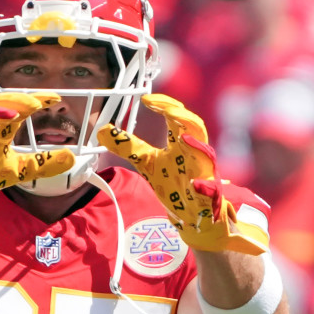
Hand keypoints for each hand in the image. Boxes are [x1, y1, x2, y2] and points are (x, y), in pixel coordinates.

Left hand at [97, 93, 267, 254]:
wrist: (191, 213)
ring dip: (198, 146)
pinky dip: (205, 186)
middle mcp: (195, 152)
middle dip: (182, 117)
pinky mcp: (209, 195)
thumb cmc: (174, 183)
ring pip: (206, 154)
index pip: (177, 117)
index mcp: (182, 142)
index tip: (146, 100)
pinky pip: (210, 189)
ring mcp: (204, 172)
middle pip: (195, 127)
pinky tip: (196, 184)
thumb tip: (103, 131)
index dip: (165, 106)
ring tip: (184, 138)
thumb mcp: (147, 162)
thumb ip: (129, 146)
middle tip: (166, 109)